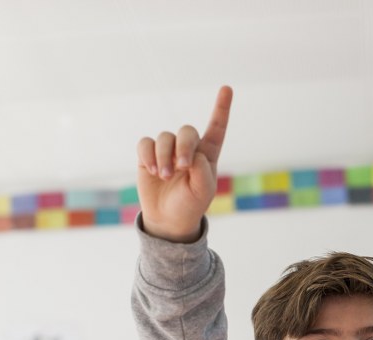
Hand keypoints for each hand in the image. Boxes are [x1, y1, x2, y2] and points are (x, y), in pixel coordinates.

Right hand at [136, 86, 232, 242]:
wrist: (168, 219)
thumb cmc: (190, 204)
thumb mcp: (203, 190)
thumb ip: (201, 169)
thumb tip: (190, 152)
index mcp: (207, 155)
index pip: (216, 128)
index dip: (221, 108)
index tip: (226, 88)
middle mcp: (188, 148)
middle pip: (186, 131)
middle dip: (183, 147)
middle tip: (180, 168)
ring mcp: (167, 150)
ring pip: (164, 137)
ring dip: (164, 157)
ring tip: (165, 176)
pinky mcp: (148, 155)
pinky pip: (145, 143)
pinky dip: (147, 155)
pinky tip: (152, 170)